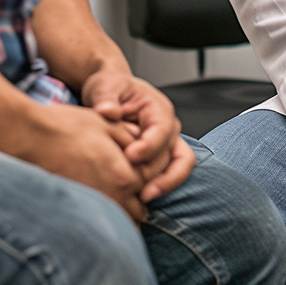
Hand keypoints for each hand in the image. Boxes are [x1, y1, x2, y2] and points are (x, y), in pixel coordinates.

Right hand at [19, 101, 148, 220]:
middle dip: (135, 199)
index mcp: (124, 175)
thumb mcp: (108, 124)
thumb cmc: (68, 126)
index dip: (143, 175)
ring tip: (109, 193)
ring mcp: (92, 207)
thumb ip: (131, 142)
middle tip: (123, 182)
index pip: (148, 186)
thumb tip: (142, 154)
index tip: (135, 166)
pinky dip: (99, 217)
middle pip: (137, 211)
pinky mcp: (74, 212)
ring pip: (118, 221)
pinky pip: (95, 223)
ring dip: (120, 212)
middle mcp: (112, 197)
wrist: (32, 137)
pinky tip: (92, 201)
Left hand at [82, 70, 194, 201]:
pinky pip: (171, 173)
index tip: (129, 156)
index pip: (161, 130)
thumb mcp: (105, 86)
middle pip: (171, 152)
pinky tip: (141, 197)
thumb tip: (107, 111)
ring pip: (180, 166)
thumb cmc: (111, 88)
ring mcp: (167, 143)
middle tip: (131, 185)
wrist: (112, 94)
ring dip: (164, 184)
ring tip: (143, 198)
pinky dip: (161, 186)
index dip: (148, 146)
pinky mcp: (161, 157)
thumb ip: (106, 98)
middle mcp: (169, 126)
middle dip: (153, 171)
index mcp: (158, 108)